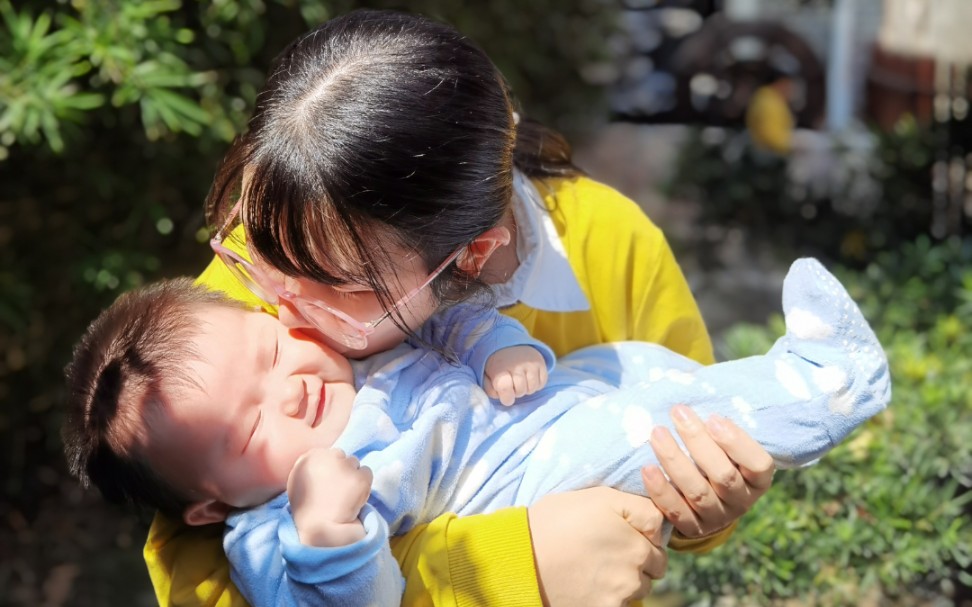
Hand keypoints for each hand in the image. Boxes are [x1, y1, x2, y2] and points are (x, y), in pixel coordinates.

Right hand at [287, 447, 372, 546]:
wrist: (320, 529)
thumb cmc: (306, 512)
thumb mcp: (298, 484)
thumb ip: (309, 469)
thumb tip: (322, 463)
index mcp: (309, 458)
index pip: (327, 453)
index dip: (330, 467)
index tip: (330, 481)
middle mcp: (327, 457)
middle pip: (341, 456)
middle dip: (342, 469)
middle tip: (339, 489)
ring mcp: (345, 466)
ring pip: (355, 463)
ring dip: (353, 475)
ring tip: (347, 494)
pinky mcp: (360, 478)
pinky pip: (367, 472)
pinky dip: (365, 483)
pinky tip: (356, 496)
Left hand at [484, 345, 547, 405]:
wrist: (509, 344)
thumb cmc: (496, 365)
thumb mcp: (487, 376)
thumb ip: (491, 390)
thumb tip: (501, 397)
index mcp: (500, 368)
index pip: (505, 389)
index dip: (506, 397)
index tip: (505, 395)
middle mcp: (517, 365)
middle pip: (520, 391)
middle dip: (515, 392)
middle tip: (512, 385)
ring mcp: (530, 364)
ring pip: (532, 389)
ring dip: (526, 389)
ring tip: (520, 381)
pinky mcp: (541, 363)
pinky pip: (542, 383)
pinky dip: (536, 385)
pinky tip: (529, 378)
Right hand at [528, 487, 666, 606]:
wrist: (521, 557)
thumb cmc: (557, 520)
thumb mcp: (600, 497)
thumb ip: (640, 507)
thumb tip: (661, 523)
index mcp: (638, 544)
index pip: (659, 542)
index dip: (643, 535)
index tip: (621, 531)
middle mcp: (635, 575)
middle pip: (653, 569)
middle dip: (639, 559)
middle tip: (608, 549)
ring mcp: (619, 597)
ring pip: (637, 589)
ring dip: (626, 580)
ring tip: (596, 566)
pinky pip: (620, 604)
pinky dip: (609, 596)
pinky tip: (588, 582)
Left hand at [642, 404, 774, 538]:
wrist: (702, 499)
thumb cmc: (714, 455)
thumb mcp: (724, 442)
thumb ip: (717, 421)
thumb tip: (692, 379)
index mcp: (758, 479)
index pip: (758, 464)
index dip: (737, 442)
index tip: (713, 418)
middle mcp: (741, 501)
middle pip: (724, 475)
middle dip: (698, 442)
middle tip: (678, 413)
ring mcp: (716, 517)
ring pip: (697, 492)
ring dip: (675, 461)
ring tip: (657, 433)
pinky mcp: (691, 527)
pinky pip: (675, 512)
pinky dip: (661, 490)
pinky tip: (647, 468)